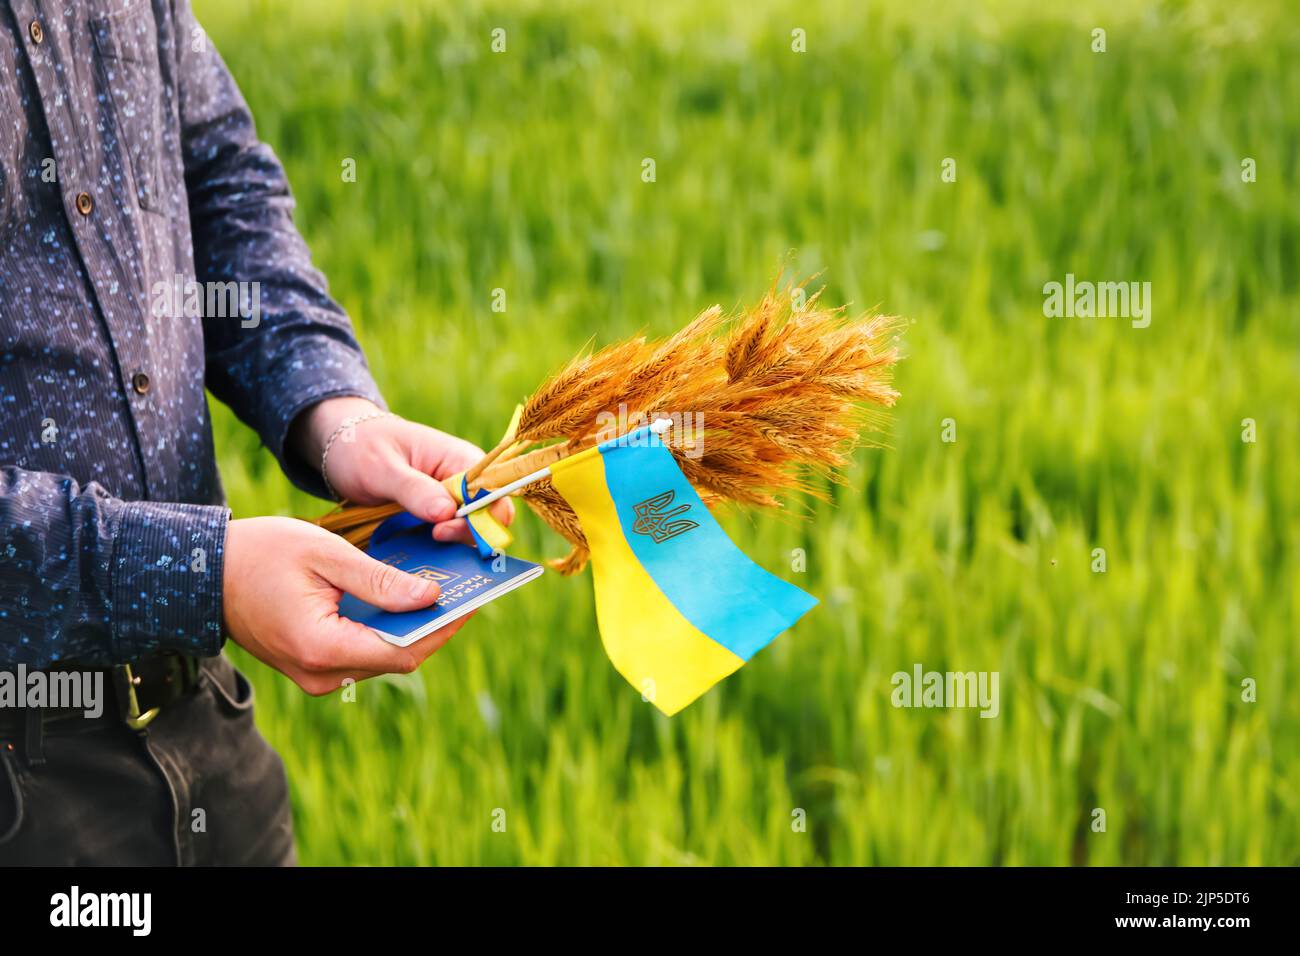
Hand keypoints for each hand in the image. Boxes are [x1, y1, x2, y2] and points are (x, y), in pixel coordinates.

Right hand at [222, 516, 471, 694]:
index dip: (444, 628)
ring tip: (442, 589)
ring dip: (411, 626)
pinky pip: (362, 651)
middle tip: (465, 589)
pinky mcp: (312, 667)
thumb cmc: (261, 554)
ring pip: (383, 657)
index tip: (474, 599)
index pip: (404, 651)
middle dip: (434, 625)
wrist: (204, 574)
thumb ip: (379, 581)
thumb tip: (430, 599)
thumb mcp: (326, 555)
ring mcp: (314, 676)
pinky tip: (404, 598)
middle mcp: (320, 673)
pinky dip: (386, 628)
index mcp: (322, 646)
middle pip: (399, 658)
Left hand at [292, 396, 514, 544]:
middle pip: (490, 519)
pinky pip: (449, 539)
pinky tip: (418, 555)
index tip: (441, 530)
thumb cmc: (363, 447)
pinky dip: (439, 549)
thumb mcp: (381, 466)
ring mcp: (453, 502)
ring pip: (471, 534)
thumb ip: (414, 489)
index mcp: (461, 460)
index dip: (478, 517)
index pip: (493, 494)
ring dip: (452, 546)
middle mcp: (466, 483)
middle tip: (432, 540)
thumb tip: (447, 512)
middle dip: (468, 537)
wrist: (343, 449)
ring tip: (422, 550)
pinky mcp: (437, 518)